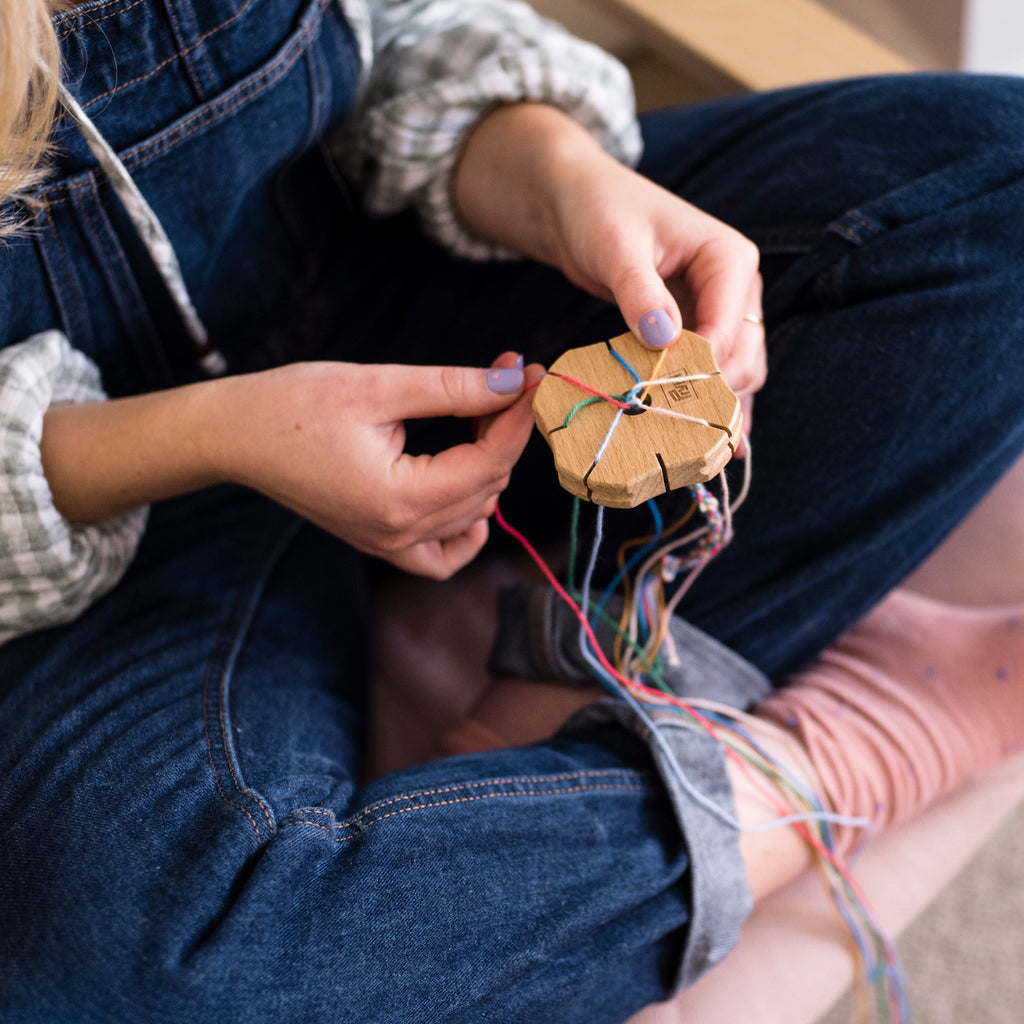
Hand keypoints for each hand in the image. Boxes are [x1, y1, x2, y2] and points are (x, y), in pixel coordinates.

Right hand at [216, 353, 541, 577]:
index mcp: (399, 498)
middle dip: (505, 431)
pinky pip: (440, 556)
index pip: (488, 461)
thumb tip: (515, 381)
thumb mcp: (380, 387)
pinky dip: (465, 528)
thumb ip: (454, 388)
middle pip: (487, 485)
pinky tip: (471, 495)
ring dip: (489, 465)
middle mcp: (398, 534)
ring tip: (479, 415)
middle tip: (505, 379)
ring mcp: (388, 544)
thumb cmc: (295, 404)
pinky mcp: (379, 541)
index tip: (533, 374)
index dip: (517, 415)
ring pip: (472, 514)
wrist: (236, 435)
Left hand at [455, 103, 766, 432]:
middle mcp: (736, 287)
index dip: (705, 369)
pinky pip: (711, 374)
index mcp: (729, 258)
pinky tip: (702, 445)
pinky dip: (704, 404)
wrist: (576, 205)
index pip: (731, 327)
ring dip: (713, 408)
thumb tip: (665, 339)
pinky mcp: (698, 331)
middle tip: (678, 437)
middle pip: (744, 358)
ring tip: (692, 453)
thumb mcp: (615, 247)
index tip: (669, 401)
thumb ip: (640, 292)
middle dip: (714, 396)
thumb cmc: (597, 212)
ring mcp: (720, 312)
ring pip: (734, 374)